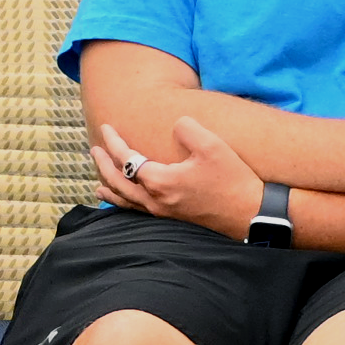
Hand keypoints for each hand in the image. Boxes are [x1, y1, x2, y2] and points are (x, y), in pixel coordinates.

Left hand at [91, 117, 267, 233]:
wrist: (250, 214)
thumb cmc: (233, 180)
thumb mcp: (212, 146)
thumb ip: (187, 129)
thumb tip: (175, 124)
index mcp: (160, 182)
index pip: (126, 160)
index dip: (114, 142)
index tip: (107, 127)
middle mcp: (155, 201)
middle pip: (118, 182)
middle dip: (103, 164)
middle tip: (94, 148)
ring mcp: (162, 214)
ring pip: (125, 201)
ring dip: (109, 187)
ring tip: (97, 182)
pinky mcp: (172, 220)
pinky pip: (137, 212)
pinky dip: (123, 205)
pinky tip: (122, 203)